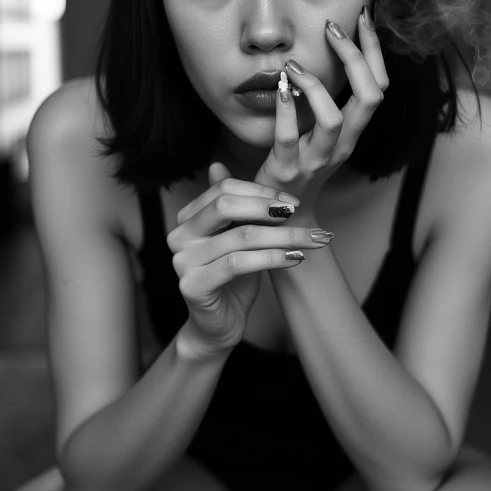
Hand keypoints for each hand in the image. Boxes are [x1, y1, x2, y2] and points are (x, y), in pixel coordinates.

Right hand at [168, 164, 330, 354]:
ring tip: (311, 239)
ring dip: (284, 236)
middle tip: (300, 213)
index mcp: (187, 219)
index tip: (292, 201)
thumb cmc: (231, 278)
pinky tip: (295, 258)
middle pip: (225, 205)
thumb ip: (230, 205)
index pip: (223, 190)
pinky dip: (273, 257)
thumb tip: (218, 164)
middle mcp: (179, 236)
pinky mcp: (193, 286)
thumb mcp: (234, 236)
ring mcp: (182, 262)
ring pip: (241, 236)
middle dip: (269, 207)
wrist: (218, 326)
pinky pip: (239, 264)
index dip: (260, 192)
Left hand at [254, 9, 388, 210]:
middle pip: (370, 97)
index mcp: (353, 131)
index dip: (375, 51)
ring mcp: (316, 158)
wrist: (280, 221)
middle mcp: (343, 143)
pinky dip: (283, 109)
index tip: (362, 18)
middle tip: (334, 28)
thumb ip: (315, 99)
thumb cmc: (297, 167)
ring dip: (316, 86)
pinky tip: (278, 87)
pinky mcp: (285, 170)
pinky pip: (287, 138)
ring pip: (334, 119)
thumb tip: (308, 49)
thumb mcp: (316, 133)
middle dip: (357, 57)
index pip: (379, 85)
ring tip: (294, 65)